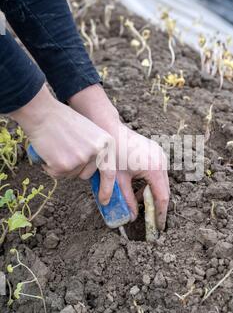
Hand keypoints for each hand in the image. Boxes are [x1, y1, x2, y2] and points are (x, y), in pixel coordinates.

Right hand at [10, 84, 115, 204]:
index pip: (109, 171)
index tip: (105, 200)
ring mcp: (81, 159)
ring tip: (56, 146)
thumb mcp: (89, 132)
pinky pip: (56, 175)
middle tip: (64, 150)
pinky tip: (48, 150)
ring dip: (61, 166)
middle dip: (74, 168)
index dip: (107, 188)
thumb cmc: (63, 120)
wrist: (42, 112)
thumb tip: (95, 172)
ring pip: (70, 176)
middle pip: (85, 174)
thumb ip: (95, 150)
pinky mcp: (64, 165)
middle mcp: (97, 152)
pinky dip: (49, 166)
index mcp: (106, 143)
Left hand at [69, 84, 169, 229]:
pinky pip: (158, 174)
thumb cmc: (112, 153)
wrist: (109, 129)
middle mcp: (161, 161)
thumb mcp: (118, 180)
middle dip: (158, 206)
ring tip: (143, 205)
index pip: (162, 197)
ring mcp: (160, 155)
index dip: (160, 214)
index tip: (159, 227)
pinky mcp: (156, 152)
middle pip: (164, 190)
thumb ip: (126, 200)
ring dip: (153, 194)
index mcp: (154, 168)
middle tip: (152, 221)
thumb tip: (131, 218)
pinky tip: (140, 190)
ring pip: (162, 182)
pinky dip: (151, 184)